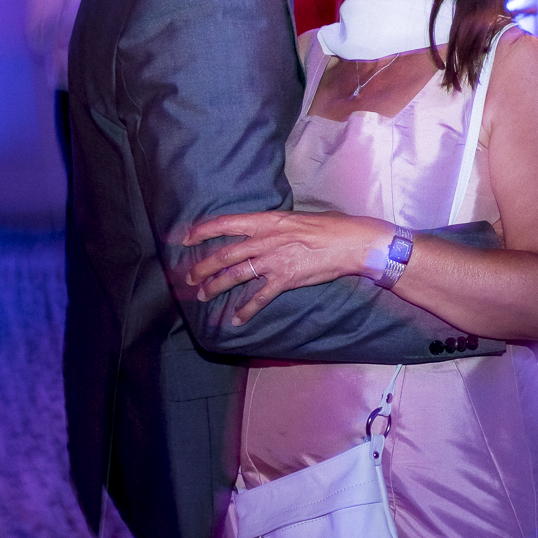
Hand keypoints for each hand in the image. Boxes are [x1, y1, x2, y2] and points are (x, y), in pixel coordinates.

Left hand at [182, 210, 395, 325]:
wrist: (351, 242)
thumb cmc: (329, 226)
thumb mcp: (296, 218)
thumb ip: (275, 226)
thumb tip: (263, 231)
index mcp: (267, 221)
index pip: (226, 224)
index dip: (203, 231)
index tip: (186, 238)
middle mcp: (265, 240)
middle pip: (225, 254)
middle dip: (203, 267)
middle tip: (189, 277)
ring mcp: (274, 261)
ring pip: (235, 275)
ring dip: (216, 286)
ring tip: (203, 295)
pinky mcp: (285, 280)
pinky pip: (259, 297)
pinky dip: (246, 310)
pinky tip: (236, 319)